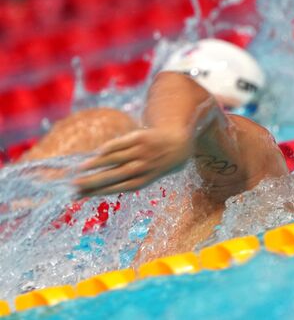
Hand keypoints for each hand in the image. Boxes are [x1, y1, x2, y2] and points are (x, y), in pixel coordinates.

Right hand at [74, 127, 191, 195]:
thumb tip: (99, 187)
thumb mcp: (149, 176)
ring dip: (97, 164)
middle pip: (115, 175)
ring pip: (116, 159)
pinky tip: (96, 154)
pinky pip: (121, 143)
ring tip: (80, 169)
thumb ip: (129, 180)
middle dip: (94, 181)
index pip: (118, 188)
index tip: (81, 195)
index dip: (99, 192)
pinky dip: (108, 148)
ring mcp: (142, 152)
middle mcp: (143, 167)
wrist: (180, 143)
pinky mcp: (141, 137)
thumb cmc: (159, 163)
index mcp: (144, 180)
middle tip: (75, 185)